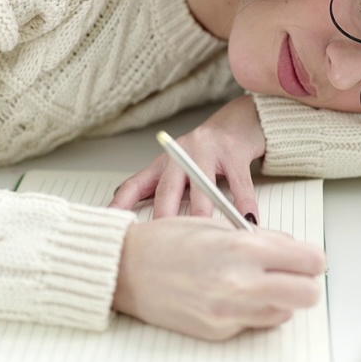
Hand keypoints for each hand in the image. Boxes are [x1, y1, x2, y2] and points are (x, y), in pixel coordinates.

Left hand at [110, 95, 264, 220]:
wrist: (240, 120)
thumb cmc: (209, 151)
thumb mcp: (181, 169)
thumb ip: (167, 191)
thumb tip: (148, 225)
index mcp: (165, 162)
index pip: (136, 184)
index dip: (122, 204)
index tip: (113, 223)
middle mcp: (182, 154)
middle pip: (167, 188)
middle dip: (164, 216)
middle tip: (163, 241)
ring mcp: (207, 151)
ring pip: (202, 187)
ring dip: (204, 213)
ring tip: (206, 234)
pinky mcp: (233, 152)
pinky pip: (239, 184)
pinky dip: (244, 205)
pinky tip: (247, 220)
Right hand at [112, 217, 325, 340]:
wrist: (124, 270)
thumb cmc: (164, 242)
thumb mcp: (218, 226)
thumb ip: (260, 240)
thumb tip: (293, 250)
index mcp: (243, 249)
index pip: (311, 262)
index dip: (311, 260)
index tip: (306, 259)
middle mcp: (240, 284)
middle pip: (308, 295)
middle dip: (303, 284)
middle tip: (289, 276)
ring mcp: (229, 312)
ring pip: (284, 313)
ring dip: (277, 300)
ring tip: (252, 284)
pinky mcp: (218, 332)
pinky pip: (253, 324)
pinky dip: (250, 312)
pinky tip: (227, 296)